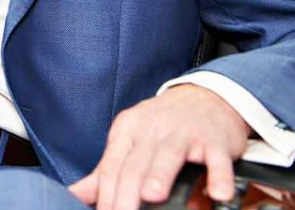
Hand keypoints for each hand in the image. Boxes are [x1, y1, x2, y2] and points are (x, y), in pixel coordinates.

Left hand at [67, 84, 249, 209]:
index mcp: (128, 130)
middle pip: (135, 164)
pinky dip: (218, 175)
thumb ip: (106, 169)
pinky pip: (216, 158)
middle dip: (126, 193)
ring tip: (151, 196)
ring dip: (160, 176)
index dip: (105, 194)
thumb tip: (76, 194)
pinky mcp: (215, 139)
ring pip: (169, 154)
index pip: (112, 166)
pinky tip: (218, 193)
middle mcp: (153, 129)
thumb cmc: (162, 125)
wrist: (205, 97)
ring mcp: (185, 132)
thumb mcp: (130, 139)